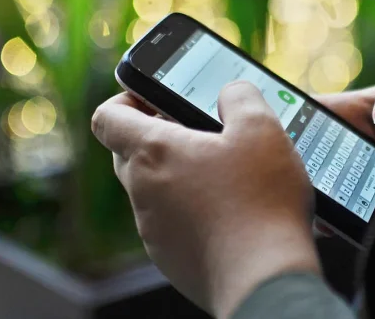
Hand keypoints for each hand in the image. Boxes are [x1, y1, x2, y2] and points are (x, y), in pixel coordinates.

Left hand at [92, 82, 319, 317]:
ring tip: (224, 171)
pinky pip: (172, 223)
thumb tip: (231, 92)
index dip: (125, 99)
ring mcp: (154, 231)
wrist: (266, 281)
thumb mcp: (261, 128)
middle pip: (129, 153)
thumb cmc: (262, 202)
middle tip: (197, 130)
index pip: (108, 117)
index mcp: (154, 154)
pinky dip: (192, 210)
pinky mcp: (172, 259)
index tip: (152, 97)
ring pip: (152, 190)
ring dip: (178, 174)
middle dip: (157, 135)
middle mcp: (143, 193)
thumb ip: (240, 96)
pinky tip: (231, 210)